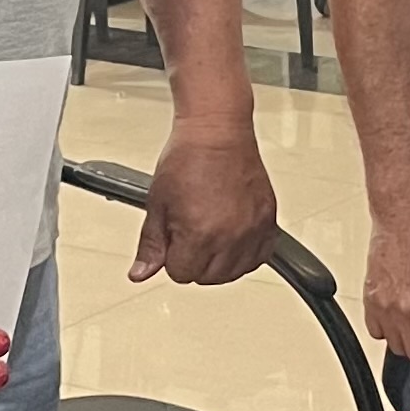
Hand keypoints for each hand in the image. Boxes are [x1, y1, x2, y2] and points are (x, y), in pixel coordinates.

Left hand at [135, 117, 277, 284]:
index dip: (172, 258)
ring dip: (220, 261)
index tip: (174, 237)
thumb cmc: (187, 159)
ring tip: (211, 233)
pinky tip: (233, 237)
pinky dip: (247, 254)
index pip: (181, 275)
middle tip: (190, 232)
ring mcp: (253, 230)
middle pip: (208, 278)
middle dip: (195, 261)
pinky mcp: (268, 221)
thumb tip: (141, 274)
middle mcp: (230, 237)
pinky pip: (260, 257)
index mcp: (199, 235)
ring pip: (235, 272)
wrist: (216, 132)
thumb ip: (151, 245)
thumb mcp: (157, 204)